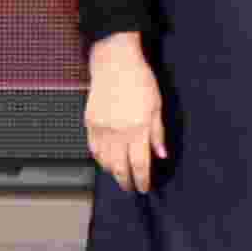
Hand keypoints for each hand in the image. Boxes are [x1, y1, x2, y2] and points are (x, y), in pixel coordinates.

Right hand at [83, 30, 164, 189]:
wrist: (114, 62)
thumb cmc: (139, 79)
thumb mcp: (156, 105)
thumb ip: (158, 133)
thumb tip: (161, 155)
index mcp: (138, 128)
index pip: (140, 164)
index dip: (142, 180)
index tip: (144, 188)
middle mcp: (118, 131)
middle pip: (120, 167)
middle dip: (126, 182)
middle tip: (132, 188)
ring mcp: (101, 128)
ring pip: (105, 161)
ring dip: (113, 173)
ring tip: (120, 176)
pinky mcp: (90, 122)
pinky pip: (93, 149)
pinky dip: (100, 160)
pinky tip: (106, 162)